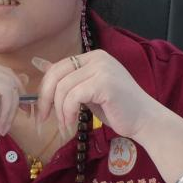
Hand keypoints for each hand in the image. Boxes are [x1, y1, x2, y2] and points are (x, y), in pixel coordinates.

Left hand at [32, 50, 163, 140]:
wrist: (144, 120)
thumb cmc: (117, 109)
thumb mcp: (88, 91)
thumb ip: (68, 79)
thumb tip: (37, 63)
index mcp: (93, 57)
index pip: (58, 67)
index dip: (45, 89)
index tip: (43, 109)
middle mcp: (97, 58)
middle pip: (56, 75)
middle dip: (46, 99)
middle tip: (44, 118)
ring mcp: (102, 69)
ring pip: (63, 88)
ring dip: (59, 111)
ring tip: (65, 125)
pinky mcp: (104, 83)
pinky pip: (73, 97)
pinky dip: (68, 113)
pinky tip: (72, 124)